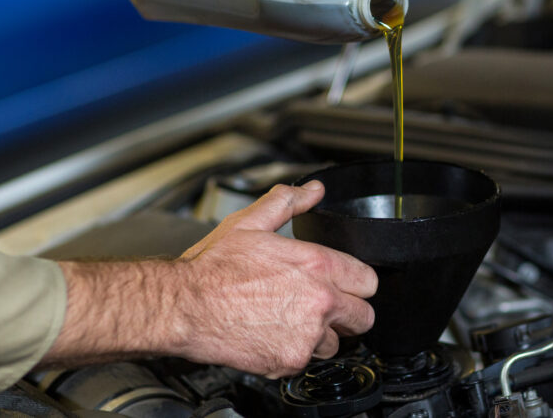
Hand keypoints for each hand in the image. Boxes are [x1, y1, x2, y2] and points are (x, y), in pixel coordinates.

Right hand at [42, 182, 376, 377]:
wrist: (184, 308)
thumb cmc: (212, 269)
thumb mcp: (250, 223)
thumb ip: (287, 203)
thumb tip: (312, 189)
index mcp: (316, 265)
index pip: (368, 280)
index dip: (356, 282)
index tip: (345, 285)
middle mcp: (319, 301)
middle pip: (363, 317)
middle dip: (348, 312)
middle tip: (325, 308)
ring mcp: (306, 335)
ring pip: (337, 344)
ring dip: (322, 336)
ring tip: (292, 322)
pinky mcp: (290, 361)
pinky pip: (308, 361)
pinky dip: (295, 353)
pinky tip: (275, 336)